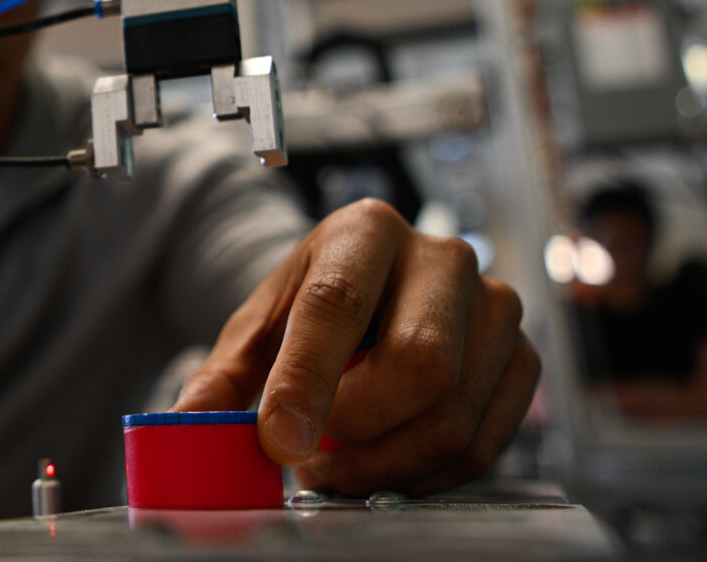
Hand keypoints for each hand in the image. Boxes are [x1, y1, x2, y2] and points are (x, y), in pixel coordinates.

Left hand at [171, 199, 539, 495]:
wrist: (369, 296)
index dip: (307, 380)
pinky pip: (483, 444)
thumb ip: (220, 380)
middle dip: (356, 431)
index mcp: (365, 231)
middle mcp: (442, 257)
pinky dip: (426, 476)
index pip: (339, 304)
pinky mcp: (521, 358)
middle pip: (420, 365)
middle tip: (310, 457)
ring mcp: (493, 306)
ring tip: (337, 466)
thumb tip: (185, 427)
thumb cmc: (310, 310)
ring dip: (385, 465)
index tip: (279, 439)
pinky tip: (385, 466)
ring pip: (454, 415)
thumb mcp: (256, 331)